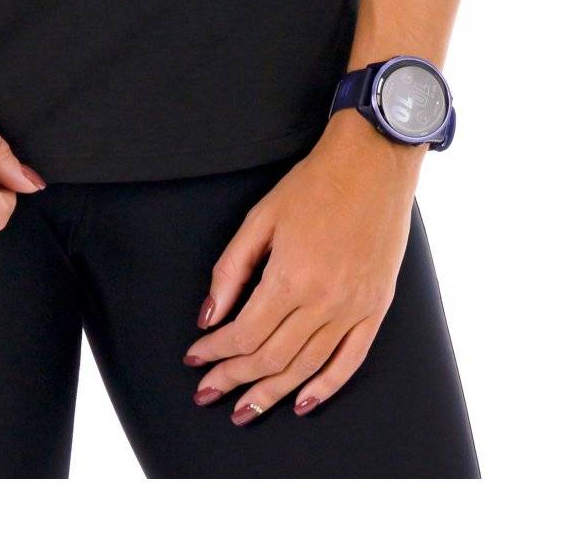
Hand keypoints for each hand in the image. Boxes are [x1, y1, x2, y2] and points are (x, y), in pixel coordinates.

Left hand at [182, 110, 421, 420]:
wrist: (373, 163)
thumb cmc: (316, 184)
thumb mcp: (261, 218)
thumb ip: (230, 270)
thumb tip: (209, 315)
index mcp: (291, 277)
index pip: (244, 334)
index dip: (216, 353)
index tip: (196, 360)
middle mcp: (324, 301)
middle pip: (271, 358)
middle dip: (234, 380)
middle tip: (209, 393)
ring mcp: (354, 308)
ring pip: (306, 368)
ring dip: (271, 394)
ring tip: (245, 409)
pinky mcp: (376, 308)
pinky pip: (350, 361)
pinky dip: (325, 387)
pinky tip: (302, 403)